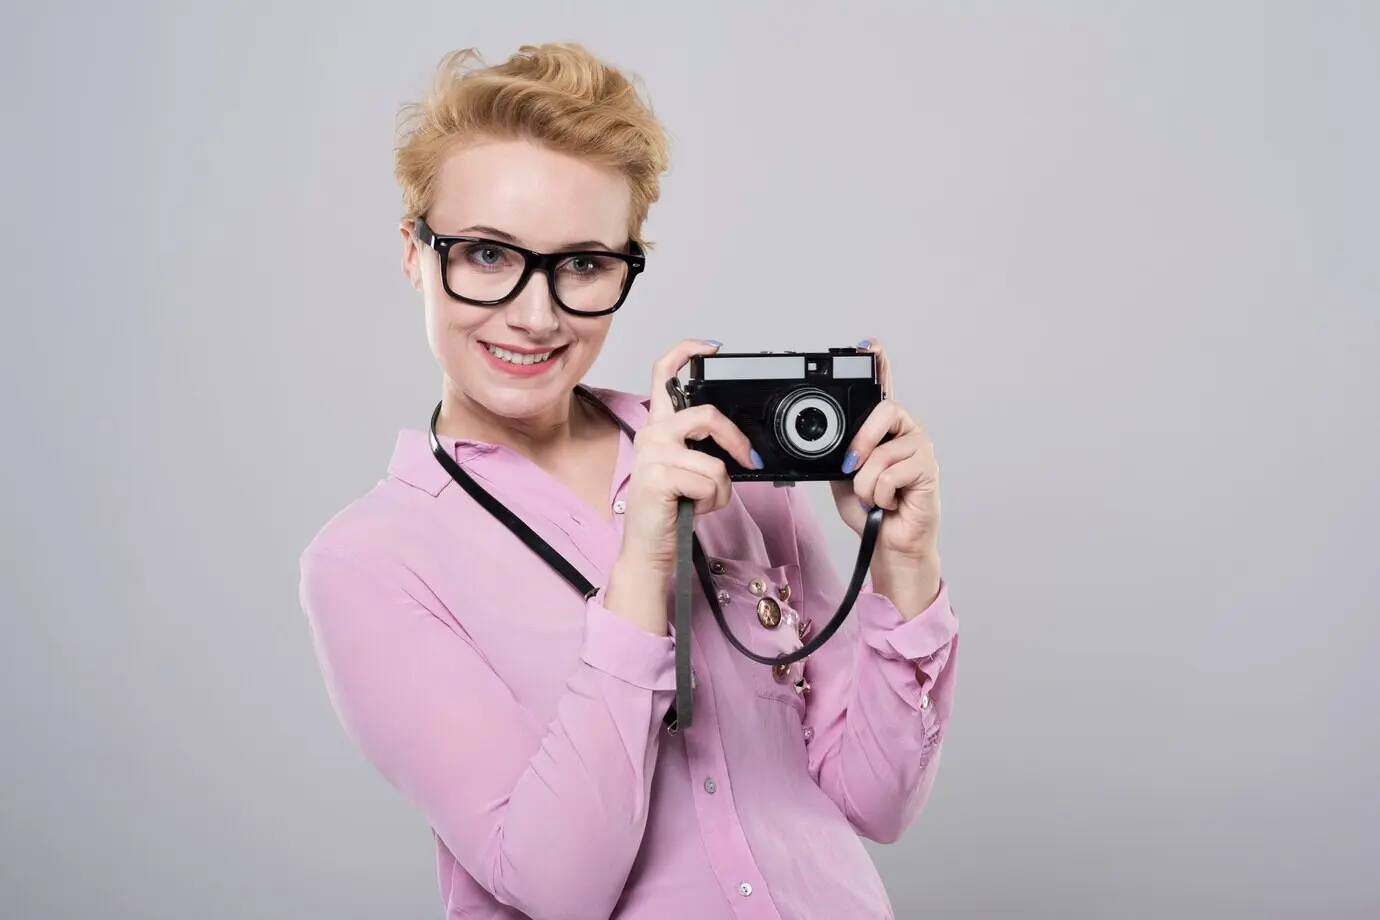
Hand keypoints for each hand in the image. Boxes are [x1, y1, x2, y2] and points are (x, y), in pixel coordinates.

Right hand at [603, 339, 759, 632]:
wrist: (650, 547)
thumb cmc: (671, 509)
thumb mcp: (688, 469)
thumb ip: (702, 446)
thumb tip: (737, 441)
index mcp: (658, 427)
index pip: (664, 373)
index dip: (688, 351)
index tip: (713, 348)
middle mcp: (652, 434)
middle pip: (707, 415)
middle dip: (736, 441)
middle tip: (747, 461)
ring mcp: (653, 454)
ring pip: (715, 461)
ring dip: (720, 489)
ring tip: (703, 500)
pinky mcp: (660, 476)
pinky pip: (710, 482)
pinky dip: (712, 502)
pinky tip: (693, 508)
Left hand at [830, 339, 941, 613]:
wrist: (889, 545)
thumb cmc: (870, 510)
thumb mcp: (844, 476)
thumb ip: (839, 452)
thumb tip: (828, 442)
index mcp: (884, 430)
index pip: (883, 390)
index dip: (879, 365)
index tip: (870, 345)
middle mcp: (906, 431)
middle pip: (882, 411)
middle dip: (859, 444)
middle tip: (852, 469)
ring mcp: (920, 448)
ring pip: (879, 454)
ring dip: (866, 486)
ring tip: (876, 497)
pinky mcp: (928, 469)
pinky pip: (889, 475)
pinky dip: (879, 497)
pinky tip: (890, 503)